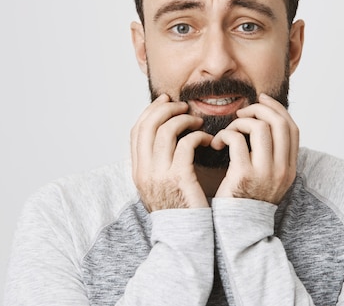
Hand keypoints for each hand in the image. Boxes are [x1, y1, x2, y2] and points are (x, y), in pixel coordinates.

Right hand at [131, 94, 212, 211]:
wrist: (184, 241)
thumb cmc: (180, 212)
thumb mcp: (160, 188)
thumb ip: (159, 164)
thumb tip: (166, 138)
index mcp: (138, 171)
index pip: (136, 131)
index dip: (150, 111)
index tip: (165, 102)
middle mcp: (144, 171)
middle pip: (148, 125)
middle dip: (165, 109)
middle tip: (182, 105)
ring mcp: (159, 174)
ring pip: (166, 130)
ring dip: (183, 120)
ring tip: (197, 121)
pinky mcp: (179, 178)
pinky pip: (186, 144)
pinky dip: (198, 136)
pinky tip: (208, 139)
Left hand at [212, 93, 298, 204]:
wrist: (236, 230)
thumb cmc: (245, 201)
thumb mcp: (268, 179)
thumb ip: (270, 156)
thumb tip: (263, 124)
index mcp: (290, 168)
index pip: (292, 128)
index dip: (277, 109)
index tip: (261, 100)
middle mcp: (282, 169)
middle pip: (278, 123)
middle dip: (259, 109)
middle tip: (242, 111)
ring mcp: (265, 172)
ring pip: (260, 127)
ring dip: (241, 121)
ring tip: (229, 130)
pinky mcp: (243, 175)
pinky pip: (236, 139)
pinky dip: (225, 134)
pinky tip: (216, 143)